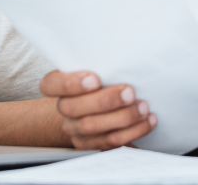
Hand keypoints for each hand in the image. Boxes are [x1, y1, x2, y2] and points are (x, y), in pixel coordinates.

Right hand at [39, 71, 156, 149]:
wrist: (100, 106)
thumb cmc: (104, 80)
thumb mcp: (100, 68)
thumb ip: (103, 63)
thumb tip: (125, 51)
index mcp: (58, 85)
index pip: (50, 84)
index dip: (70, 83)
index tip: (95, 79)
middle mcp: (64, 108)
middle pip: (74, 108)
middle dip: (105, 100)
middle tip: (129, 92)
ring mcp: (76, 129)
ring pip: (93, 127)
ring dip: (123, 117)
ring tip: (143, 107)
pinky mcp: (91, 145)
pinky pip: (110, 142)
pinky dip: (133, 131)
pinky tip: (147, 120)